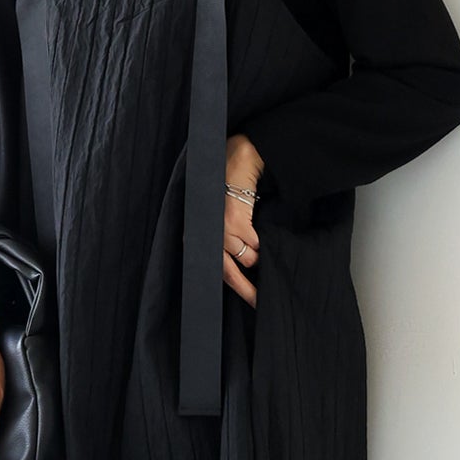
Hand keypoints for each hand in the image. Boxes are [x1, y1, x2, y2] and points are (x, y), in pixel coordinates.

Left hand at [222, 133, 263, 307]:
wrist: (237, 158)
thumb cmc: (226, 188)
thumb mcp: (221, 217)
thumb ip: (224, 241)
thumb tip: (240, 268)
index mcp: (200, 237)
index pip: (214, 271)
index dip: (232, 287)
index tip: (247, 301)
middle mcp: (206, 236)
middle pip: (227, 273)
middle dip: (246, 289)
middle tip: (258, 301)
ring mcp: (219, 229)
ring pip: (245, 257)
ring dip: (254, 254)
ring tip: (255, 242)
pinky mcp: (233, 220)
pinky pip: (253, 243)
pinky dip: (258, 240)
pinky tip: (255, 227)